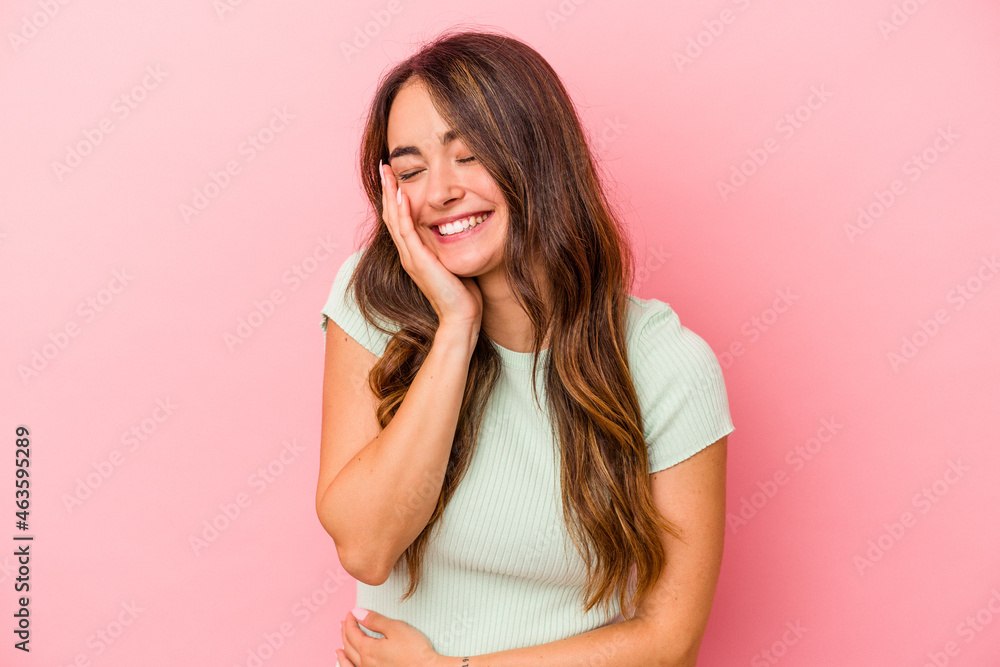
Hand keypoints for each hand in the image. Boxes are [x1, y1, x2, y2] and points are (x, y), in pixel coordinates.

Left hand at [338, 607, 442, 666]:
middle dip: (345, 633)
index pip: (352, 633)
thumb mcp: (395, 628)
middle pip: (349, 646)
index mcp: (368, 649)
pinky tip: (348, 664)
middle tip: (344, 623)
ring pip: (350, 661)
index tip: (351, 612)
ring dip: (344, 650)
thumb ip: (375, 620)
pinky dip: (348, 666)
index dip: (350, 621)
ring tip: (338, 647)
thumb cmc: (415, 650)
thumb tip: (358, 613)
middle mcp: (365, 663)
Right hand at [378, 161, 482, 332]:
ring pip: (394, 220)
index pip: (399, 220)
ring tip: (387, 172)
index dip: (395, 198)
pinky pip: (406, 231)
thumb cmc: (462, 293)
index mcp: (414, 254)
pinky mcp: (419, 262)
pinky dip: (403, 212)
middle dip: (388, 189)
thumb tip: (457, 229)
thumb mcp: (452, 262)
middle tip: (385, 166)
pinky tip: (402, 194)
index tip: (395, 176)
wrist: (461, 317)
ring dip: (391, 194)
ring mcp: (411, 258)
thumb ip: (448, 246)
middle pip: (391, 215)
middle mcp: (408, 254)